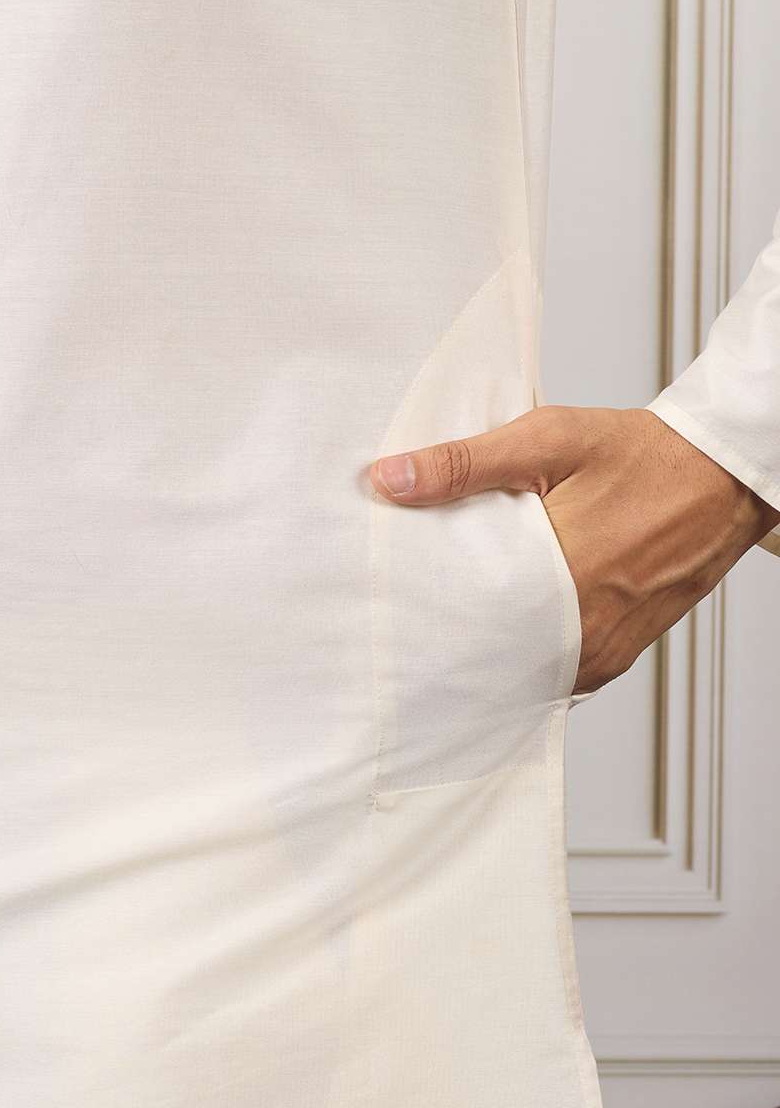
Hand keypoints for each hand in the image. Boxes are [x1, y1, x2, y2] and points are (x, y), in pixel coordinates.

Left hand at [367, 405, 778, 696]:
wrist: (720, 477)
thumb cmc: (640, 455)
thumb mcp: (547, 440)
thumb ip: (464, 463)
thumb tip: (391, 479)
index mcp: (565, 576)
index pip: (464, 617)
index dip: (420, 609)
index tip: (386, 596)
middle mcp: (587, 629)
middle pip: (487, 651)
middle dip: (445, 633)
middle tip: (404, 610)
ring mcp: (603, 651)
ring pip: (519, 668)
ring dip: (484, 645)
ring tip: (446, 615)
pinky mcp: (614, 655)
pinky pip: (552, 668)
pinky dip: (522, 649)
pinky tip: (497, 621)